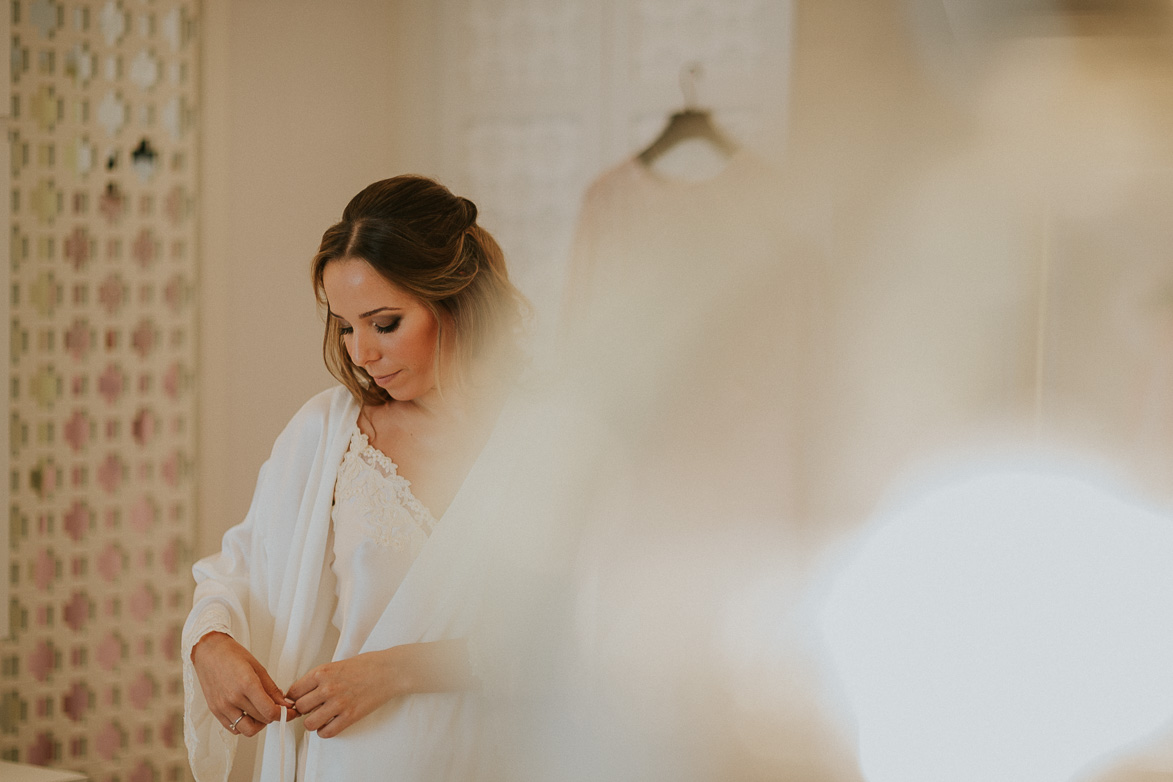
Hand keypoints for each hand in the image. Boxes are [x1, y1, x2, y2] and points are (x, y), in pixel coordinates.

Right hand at [191, 631, 293, 737]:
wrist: (209, 652)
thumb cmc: (232, 655)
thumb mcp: (258, 667)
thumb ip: (272, 689)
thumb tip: (285, 704)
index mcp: (246, 684)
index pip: (269, 711)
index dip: (284, 714)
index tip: (289, 712)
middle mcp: (233, 698)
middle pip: (261, 720)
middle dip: (274, 716)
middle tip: (277, 709)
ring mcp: (222, 707)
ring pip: (247, 730)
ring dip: (259, 724)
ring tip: (261, 712)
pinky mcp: (215, 711)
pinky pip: (233, 729)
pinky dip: (244, 725)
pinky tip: (248, 714)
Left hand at [286, 649, 400, 737]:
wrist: (389, 671)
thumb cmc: (366, 665)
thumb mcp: (337, 664)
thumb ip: (320, 677)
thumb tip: (304, 692)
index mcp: (322, 672)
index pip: (294, 691)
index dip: (295, 698)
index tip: (300, 700)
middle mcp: (327, 688)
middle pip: (300, 708)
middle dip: (304, 710)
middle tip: (312, 709)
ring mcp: (338, 703)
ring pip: (309, 723)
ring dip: (313, 723)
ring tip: (321, 718)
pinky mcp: (350, 716)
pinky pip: (327, 732)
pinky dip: (325, 732)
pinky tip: (330, 725)